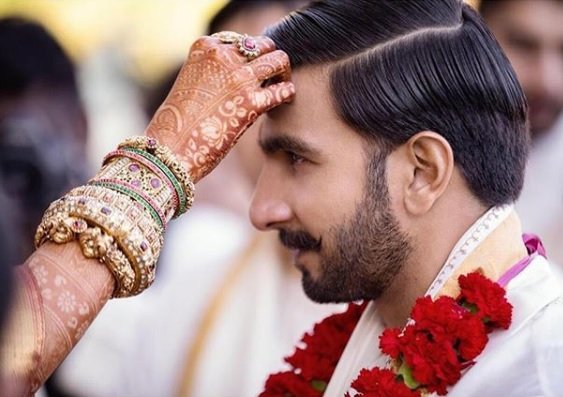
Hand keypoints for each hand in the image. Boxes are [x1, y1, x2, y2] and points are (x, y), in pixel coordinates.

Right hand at [145, 34, 294, 182]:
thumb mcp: (192, 83)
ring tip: (281, 85)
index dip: (248, 56)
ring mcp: (238, 78)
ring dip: (283, 72)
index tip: (250, 70)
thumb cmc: (179, 122)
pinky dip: (288, 93)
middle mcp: (223, 57)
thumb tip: (242, 75)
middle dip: (269, 59)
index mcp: (204, 48)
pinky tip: (285, 100)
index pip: (239, 40)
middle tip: (271, 76)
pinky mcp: (251, 104)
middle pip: (262, 45)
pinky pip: (282, 90)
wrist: (171, 148)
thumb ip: (214, 72)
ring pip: (278, 60)